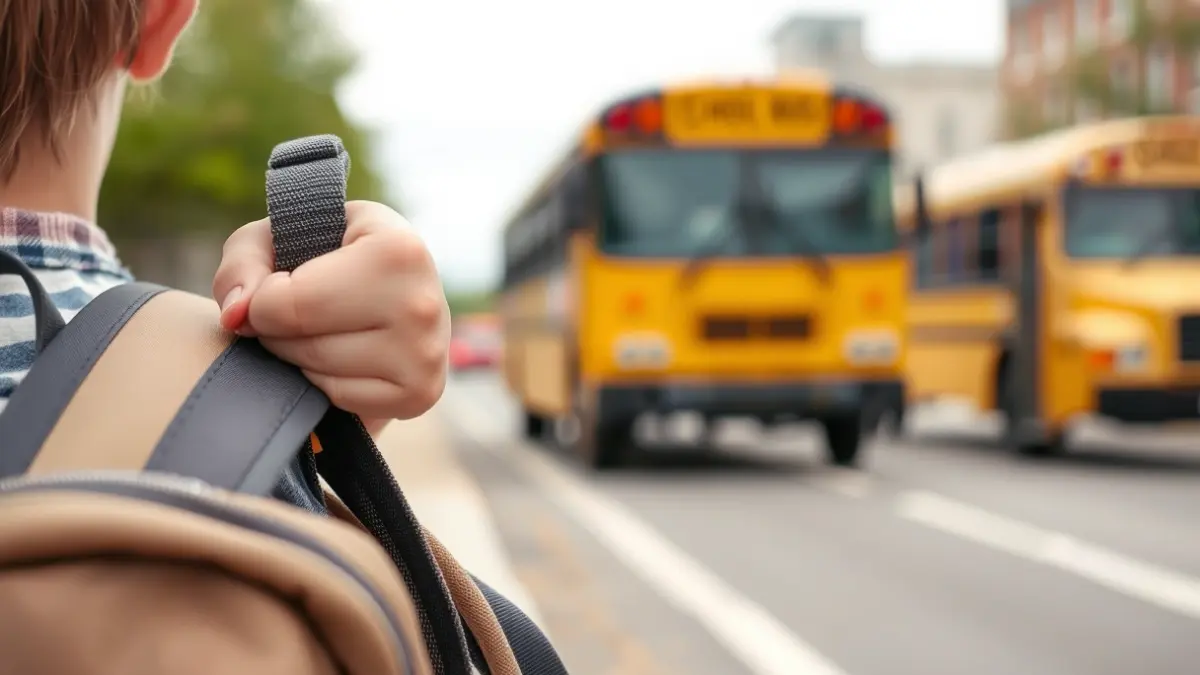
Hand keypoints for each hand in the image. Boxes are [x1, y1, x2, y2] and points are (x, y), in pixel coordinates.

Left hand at [212, 201, 449, 426]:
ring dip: (299, 359)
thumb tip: (236, 315)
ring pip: (321, 374)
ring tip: (319, 330)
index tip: (275, 288)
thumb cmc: (326, 257)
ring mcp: (426, 355)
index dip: (263, 301)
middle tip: (293, 314)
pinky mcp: (421, 393)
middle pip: (306, 343)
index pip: (293, 301)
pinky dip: (326, 383)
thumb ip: (243, 262)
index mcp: (396, 249)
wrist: (388, 286)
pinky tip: (342, 356)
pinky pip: (341, 398)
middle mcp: (421, 304)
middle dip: (278, 334)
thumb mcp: (279, 237)